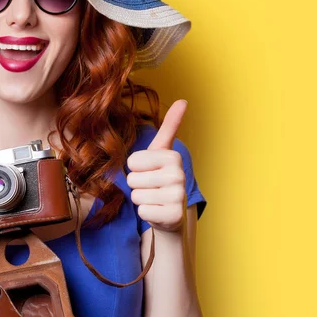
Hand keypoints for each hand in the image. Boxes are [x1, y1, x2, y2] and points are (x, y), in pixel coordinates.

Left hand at [127, 100, 187, 233]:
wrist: (171, 213)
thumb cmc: (161, 178)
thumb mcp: (162, 151)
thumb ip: (170, 126)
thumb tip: (183, 100)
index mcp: (173, 157)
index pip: (132, 162)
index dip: (136, 169)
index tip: (150, 171)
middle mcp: (178, 175)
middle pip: (132, 179)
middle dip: (138, 185)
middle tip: (152, 188)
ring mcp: (177, 197)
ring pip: (136, 196)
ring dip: (142, 199)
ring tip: (155, 199)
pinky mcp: (173, 216)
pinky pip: (142, 211)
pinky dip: (146, 213)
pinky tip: (158, 211)